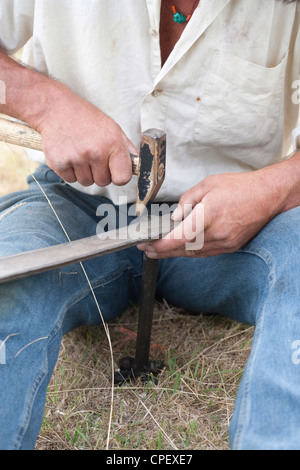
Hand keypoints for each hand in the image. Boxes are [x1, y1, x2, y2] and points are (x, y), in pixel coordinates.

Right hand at [36, 86, 137, 186]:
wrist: (56, 108)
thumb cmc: (86, 119)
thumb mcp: (112, 128)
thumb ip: (126, 149)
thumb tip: (138, 165)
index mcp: (113, 143)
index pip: (123, 178)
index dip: (118, 176)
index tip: (114, 170)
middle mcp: (95, 151)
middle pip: (103, 182)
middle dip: (99, 173)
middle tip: (91, 155)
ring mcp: (76, 158)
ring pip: (86, 182)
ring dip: (83, 172)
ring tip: (79, 153)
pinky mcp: (59, 162)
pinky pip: (70, 180)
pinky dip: (69, 171)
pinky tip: (69, 154)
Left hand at [138, 169, 281, 257]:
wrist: (268, 196)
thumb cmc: (240, 187)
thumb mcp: (208, 184)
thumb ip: (187, 201)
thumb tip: (174, 217)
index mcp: (209, 215)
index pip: (180, 237)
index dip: (161, 244)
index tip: (147, 244)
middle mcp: (217, 233)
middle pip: (183, 249)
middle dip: (161, 250)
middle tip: (146, 248)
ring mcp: (225, 243)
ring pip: (193, 254)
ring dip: (174, 253)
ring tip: (158, 250)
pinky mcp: (231, 247)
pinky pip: (205, 253)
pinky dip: (190, 252)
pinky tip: (180, 249)